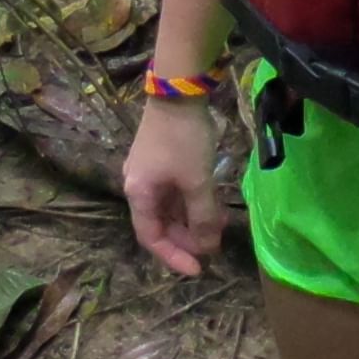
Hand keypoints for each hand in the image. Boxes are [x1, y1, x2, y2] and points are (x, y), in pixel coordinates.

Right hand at [121, 99, 226, 277]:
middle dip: (188, 237)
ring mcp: (150, 171)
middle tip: (214, 244)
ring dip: (193, 219)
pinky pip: (176, 191)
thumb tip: (208, 247)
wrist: (179, 90)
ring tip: (219, 224)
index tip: (198, 269)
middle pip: (161, 223)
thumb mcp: (197, 181)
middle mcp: (139, 185)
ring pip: (171, 207)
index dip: (174, 256)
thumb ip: (203, 217)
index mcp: (139, 194)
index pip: (151, 238)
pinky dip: (193, 201)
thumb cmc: (183, 139)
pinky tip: (213, 204)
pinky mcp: (162, 158)